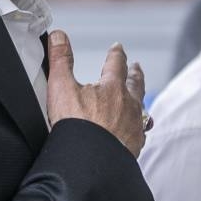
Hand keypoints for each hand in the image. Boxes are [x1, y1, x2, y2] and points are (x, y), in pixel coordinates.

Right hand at [46, 29, 146, 156]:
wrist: (90, 163)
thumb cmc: (76, 127)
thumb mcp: (61, 87)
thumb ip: (60, 60)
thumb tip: (58, 36)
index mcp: (112, 88)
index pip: (116, 64)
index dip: (116, 54)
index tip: (118, 48)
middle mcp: (129, 105)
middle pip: (136, 85)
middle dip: (135, 74)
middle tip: (137, 68)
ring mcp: (134, 127)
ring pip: (141, 109)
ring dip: (139, 101)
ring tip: (140, 100)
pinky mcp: (134, 147)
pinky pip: (140, 133)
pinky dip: (138, 128)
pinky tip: (136, 132)